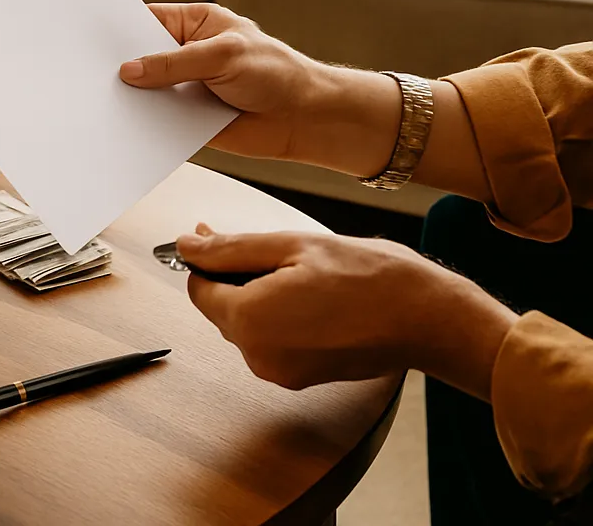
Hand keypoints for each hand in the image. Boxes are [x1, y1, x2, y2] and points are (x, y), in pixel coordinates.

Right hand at [118, 2, 491, 201]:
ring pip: (145, 92)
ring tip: (93, 103)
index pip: (145, 21)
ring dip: (127, 99)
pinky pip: (156, 121)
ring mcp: (183, 87)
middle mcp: (184, 55)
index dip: (118, 29)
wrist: (306, 120)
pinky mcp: (186, 120)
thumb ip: (174, 63)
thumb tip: (130, 70)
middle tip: (84, 73)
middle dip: (117, 66)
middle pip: (139, 57)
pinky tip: (119, 128)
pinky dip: (141, 126)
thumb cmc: (277, 73)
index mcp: (193, 24)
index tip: (88, 38)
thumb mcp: (223, 57)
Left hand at [178, 226, 516, 398]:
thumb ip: (231, 248)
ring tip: (294, 265)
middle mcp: (258, 356)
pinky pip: (270, 339)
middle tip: (264, 245)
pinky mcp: (300, 377)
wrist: (425, 317)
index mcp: (249, 321)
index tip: (214, 236)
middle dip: (232, 274)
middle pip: (222, 307)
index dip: (203, 260)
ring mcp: (279, 372)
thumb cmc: (368, 277)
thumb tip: (188, 245)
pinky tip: (305, 290)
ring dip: (257, 292)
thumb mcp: (291, 246)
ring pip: (247, 322)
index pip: (198, 289)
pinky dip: (277, 313)